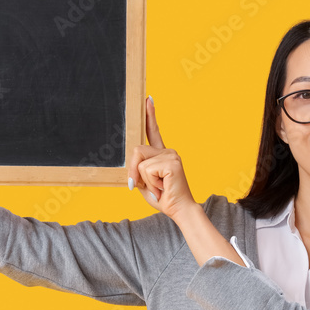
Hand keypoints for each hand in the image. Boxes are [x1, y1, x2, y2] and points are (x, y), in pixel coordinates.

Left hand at [128, 96, 197, 221]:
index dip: (150, 115)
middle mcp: (168, 151)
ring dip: (143, 179)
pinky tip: (162, 187)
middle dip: (133, 170)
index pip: (153, 131)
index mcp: (161, 154)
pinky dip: (150, 183)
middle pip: (137, 150)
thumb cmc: (162, 198)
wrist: (179, 210)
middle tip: (139, 187)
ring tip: (158, 187)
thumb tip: (131, 159)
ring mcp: (171, 155)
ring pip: (140, 161)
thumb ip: (137, 169)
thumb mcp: (144, 182)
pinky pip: (147, 169)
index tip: (148, 99)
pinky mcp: (172, 161)